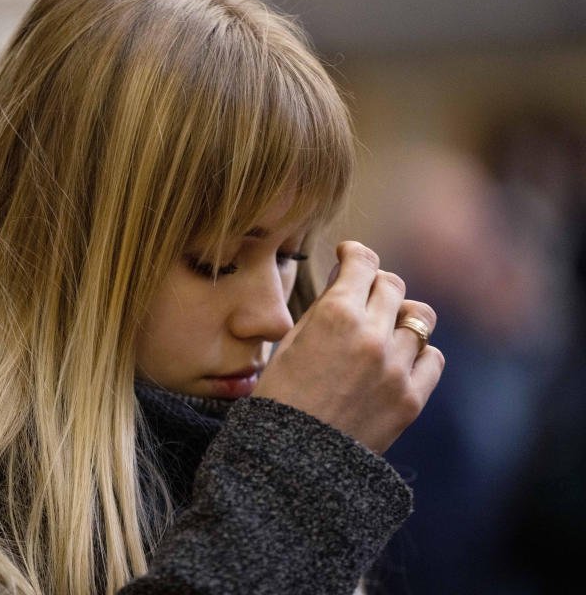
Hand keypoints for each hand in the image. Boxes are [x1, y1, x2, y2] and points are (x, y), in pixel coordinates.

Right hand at [253, 241, 443, 452]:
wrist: (293, 461)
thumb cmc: (280, 398)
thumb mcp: (290, 343)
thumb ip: (323, 308)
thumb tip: (344, 280)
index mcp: (335, 314)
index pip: (363, 263)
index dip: (356, 253)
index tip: (351, 255)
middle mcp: (372, 334)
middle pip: (393, 286)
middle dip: (376, 284)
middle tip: (363, 294)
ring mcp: (396, 367)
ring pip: (418, 318)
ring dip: (399, 318)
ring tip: (383, 329)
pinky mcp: (411, 397)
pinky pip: (433, 357)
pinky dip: (418, 353)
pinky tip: (398, 359)